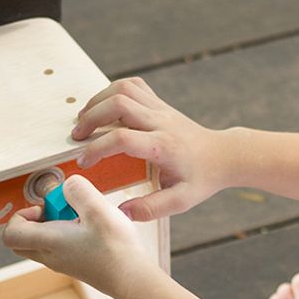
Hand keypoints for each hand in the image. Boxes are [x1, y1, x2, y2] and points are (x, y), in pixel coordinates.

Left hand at [2, 175, 153, 298]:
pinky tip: (92, 227)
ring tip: (80, 216)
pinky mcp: (76, 265)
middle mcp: (50, 256)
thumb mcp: (96, 207)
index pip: (10, 234)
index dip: (20, 215)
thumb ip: (77, 189)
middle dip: (35, 219)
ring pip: (42, 242)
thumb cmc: (115, 248)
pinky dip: (68, 233)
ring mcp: (63, 263)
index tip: (44, 207)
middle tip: (58, 210)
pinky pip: (59, 247)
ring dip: (54, 224)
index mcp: (48, 242)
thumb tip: (68, 186)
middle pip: (23, 239)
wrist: (132, 278)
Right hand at [71, 78, 227, 220]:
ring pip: (124, 89)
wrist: (222, 156)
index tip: (84, 161)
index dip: (98, 148)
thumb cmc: (201, 179)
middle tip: (76, 136)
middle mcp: (160, 122)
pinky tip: (103, 108)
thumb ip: (151, 209)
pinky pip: (134, 86)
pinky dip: (113, 90)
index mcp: (163, 146)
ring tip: (84, 120)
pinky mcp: (159, 104)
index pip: (123, 138)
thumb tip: (121, 212)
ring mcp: (160, 109)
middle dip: (91, 117)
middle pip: (118, 104)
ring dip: (98, 100)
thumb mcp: (181, 201)